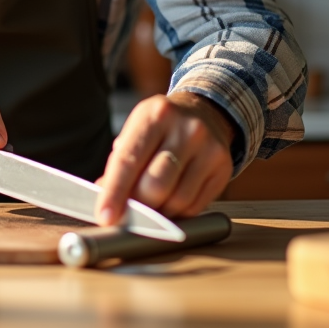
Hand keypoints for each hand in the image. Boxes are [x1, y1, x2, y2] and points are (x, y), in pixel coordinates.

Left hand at [95, 93, 234, 223]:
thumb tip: (107, 202)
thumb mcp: (137, 131)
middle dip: (138, 207)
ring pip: (177, 200)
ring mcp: (208, 148)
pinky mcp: (223, 167)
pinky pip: (195, 206)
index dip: (114, 192)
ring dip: (158, 213)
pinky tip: (170, 202)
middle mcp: (186, 129)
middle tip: (128, 214)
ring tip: (150, 206)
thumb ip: (120, 164)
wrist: (205, 112)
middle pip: (155, 186)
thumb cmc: (161, 127)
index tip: (105, 217)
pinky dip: (177, 213)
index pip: (129, 160)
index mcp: (155, 115)